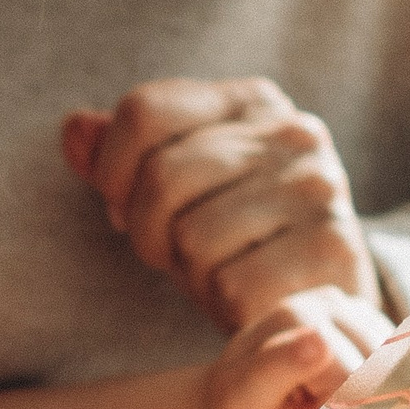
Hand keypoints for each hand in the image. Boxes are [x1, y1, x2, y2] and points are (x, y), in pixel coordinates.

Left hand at [63, 79, 374, 329]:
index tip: (122, 208)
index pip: (145, 111)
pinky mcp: (334, 250)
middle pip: (163, 176)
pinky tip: (246, 299)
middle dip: (146, 231)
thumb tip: (76, 130)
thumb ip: (122, 157)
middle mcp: (294, 133)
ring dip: (189, 271)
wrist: (322, 306)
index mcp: (252, 102)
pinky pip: (229, 283)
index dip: (111, 170)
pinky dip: (223, 303)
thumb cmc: (235, 242)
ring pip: (193, 236)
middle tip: (169, 254)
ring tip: (217, 272)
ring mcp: (319, 188)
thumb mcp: (178, 191)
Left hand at [195, 288, 395, 408]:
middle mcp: (332, 304)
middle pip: (382, 374)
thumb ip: (282, 367)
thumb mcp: (247, 395)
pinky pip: (401, 372)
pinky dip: (384, 403)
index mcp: (299, 315)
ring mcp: (357, 315)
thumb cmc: (237, 406)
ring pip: (400, 374)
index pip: (350, 374)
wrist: (233, 403)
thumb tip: (320, 341)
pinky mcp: (373, 334)